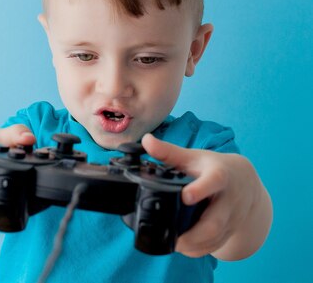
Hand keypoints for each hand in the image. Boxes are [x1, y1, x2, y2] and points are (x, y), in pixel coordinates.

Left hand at [141, 133, 264, 258]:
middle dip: (195, 234)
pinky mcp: (230, 230)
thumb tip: (146, 140)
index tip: (186, 197)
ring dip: (195, 245)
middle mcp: (229, 199)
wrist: (244, 181)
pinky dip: (200, 250)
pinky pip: (216, 245)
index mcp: (219, 176)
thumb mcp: (192, 157)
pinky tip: (184, 248)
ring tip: (174, 244)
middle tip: (173, 239)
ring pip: (216, 237)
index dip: (201, 189)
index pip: (214, 181)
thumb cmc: (213, 167)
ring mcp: (232, 217)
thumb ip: (168, 151)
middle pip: (215, 221)